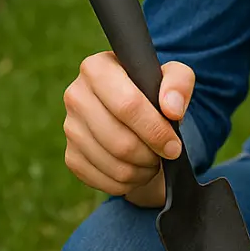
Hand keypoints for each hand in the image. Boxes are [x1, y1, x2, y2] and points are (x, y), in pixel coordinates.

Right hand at [61, 50, 194, 206]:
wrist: (133, 112)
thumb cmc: (155, 90)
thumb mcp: (175, 76)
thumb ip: (179, 83)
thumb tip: (171, 109)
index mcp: (97, 68)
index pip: (127, 105)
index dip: (154, 130)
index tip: (174, 145)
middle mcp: (76, 95)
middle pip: (119, 140)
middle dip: (150, 154)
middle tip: (166, 154)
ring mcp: (70, 127)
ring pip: (111, 163)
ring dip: (141, 170)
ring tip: (154, 160)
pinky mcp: (70, 155)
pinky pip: (101, 180)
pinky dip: (126, 182)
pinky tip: (138, 169)